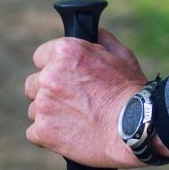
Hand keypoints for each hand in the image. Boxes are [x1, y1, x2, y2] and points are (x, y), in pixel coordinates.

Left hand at [24, 27, 148, 168]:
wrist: (134, 128)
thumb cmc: (131, 93)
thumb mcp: (122, 56)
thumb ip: (101, 40)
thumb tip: (93, 33)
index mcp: (65, 52)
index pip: (40, 56)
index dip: (53, 67)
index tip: (65, 78)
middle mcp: (49, 76)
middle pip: (34, 84)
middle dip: (49, 92)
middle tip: (72, 102)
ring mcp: (44, 104)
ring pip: (35, 109)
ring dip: (49, 114)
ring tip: (75, 120)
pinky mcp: (43, 131)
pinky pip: (34, 133)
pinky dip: (48, 135)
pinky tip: (69, 135)